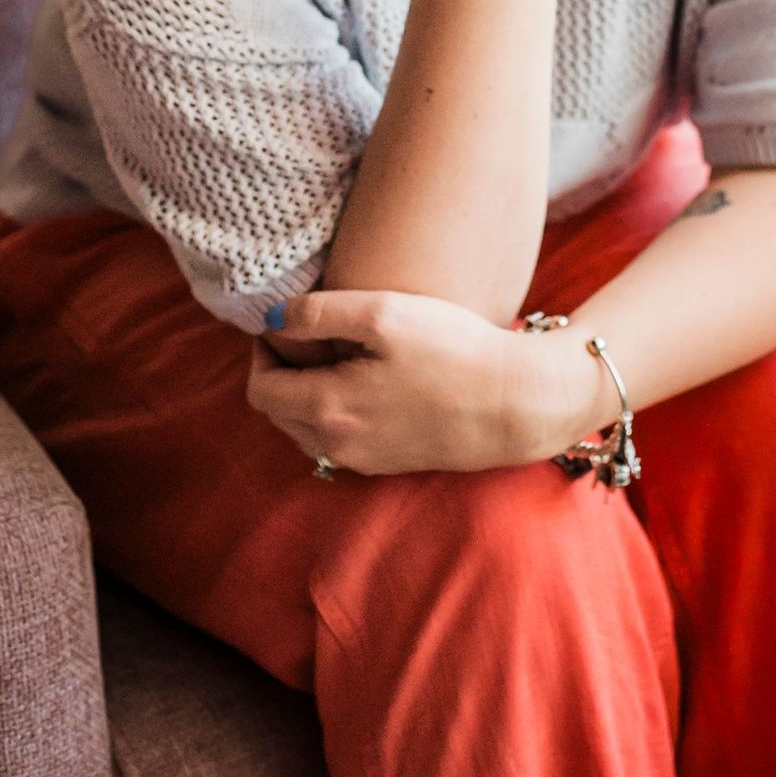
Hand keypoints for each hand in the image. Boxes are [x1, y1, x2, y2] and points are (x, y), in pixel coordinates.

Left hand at [246, 286, 544, 475]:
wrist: (515, 403)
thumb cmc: (453, 350)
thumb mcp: (383, 313)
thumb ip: (318, 313)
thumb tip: (272, 320)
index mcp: (328, 408)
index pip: (260, 389)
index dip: (262, 352)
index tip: (284, 323)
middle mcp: (338, 445)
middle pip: (278, 413)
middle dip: (280, 373)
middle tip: (306, 335)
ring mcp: (365, 460)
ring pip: (306, 430)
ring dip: (304, 395)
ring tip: (335, 354)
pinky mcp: (390, 463)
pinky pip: (338, 441)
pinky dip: (333, 412)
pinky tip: (364, 381)